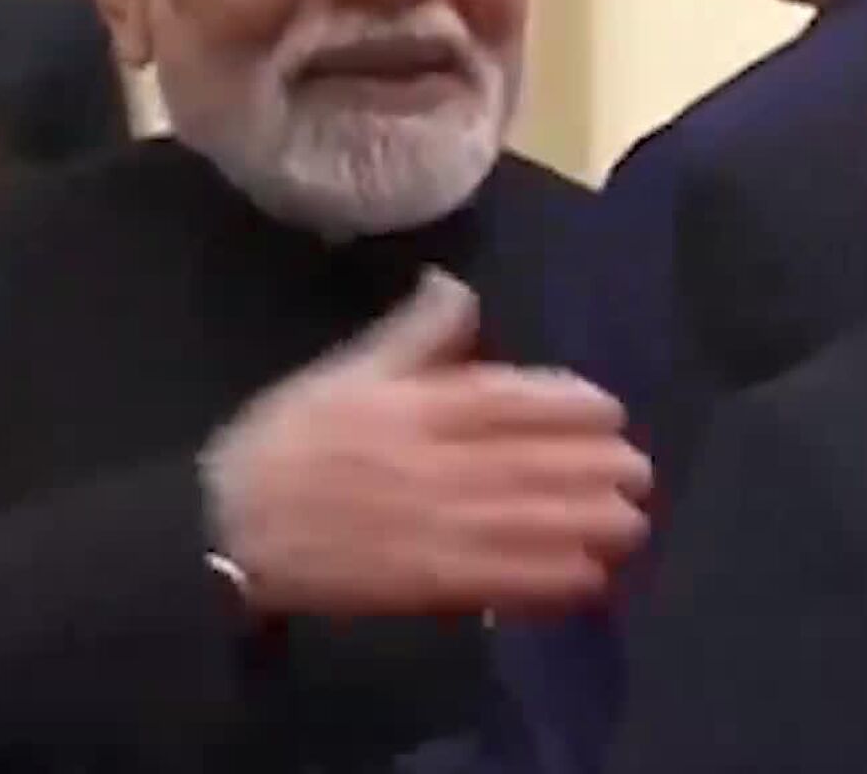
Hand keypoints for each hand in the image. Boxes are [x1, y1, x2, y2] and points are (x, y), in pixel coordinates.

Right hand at [200, 269, 650, 616]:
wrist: (229, 525)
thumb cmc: (286, 442)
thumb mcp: (343, 371)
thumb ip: (410, 335)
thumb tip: (455, 284)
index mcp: (409, 405)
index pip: (501, 399)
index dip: (561, 404)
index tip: (608, 409)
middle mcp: (427, 462)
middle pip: (523, 463)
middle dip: (587, 467)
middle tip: (638, 469)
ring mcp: (426, 525)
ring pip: (519, 521)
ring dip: (580, 522)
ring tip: (631, 521)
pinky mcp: (419, 581)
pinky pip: (493, 579)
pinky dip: (542, 579)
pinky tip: (586, 578)